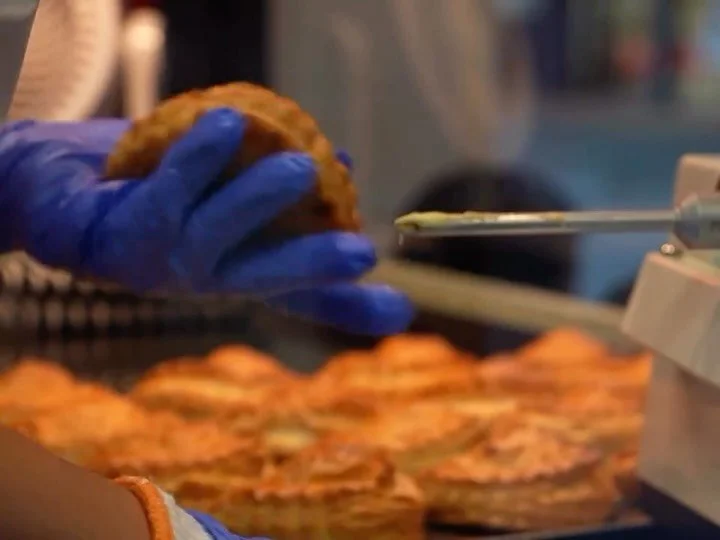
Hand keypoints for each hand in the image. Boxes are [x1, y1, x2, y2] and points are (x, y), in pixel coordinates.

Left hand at [0, 111, 412, 334]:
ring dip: (258, 199)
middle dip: (315, 269)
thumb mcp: (227, 188)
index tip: (401, 310)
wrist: (58, 187)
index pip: (303, 290)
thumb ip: (276, 183)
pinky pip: (168, 194)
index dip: (351, 303)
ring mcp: (163, 267)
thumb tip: (343, 159)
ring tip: (299, 164)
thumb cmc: (156, 187)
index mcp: (238, 269)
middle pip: (270, 280)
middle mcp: (207, 279)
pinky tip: (230, 124)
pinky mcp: (121, 240)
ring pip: (219, 234)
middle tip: (361, 253)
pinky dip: (199, 159)